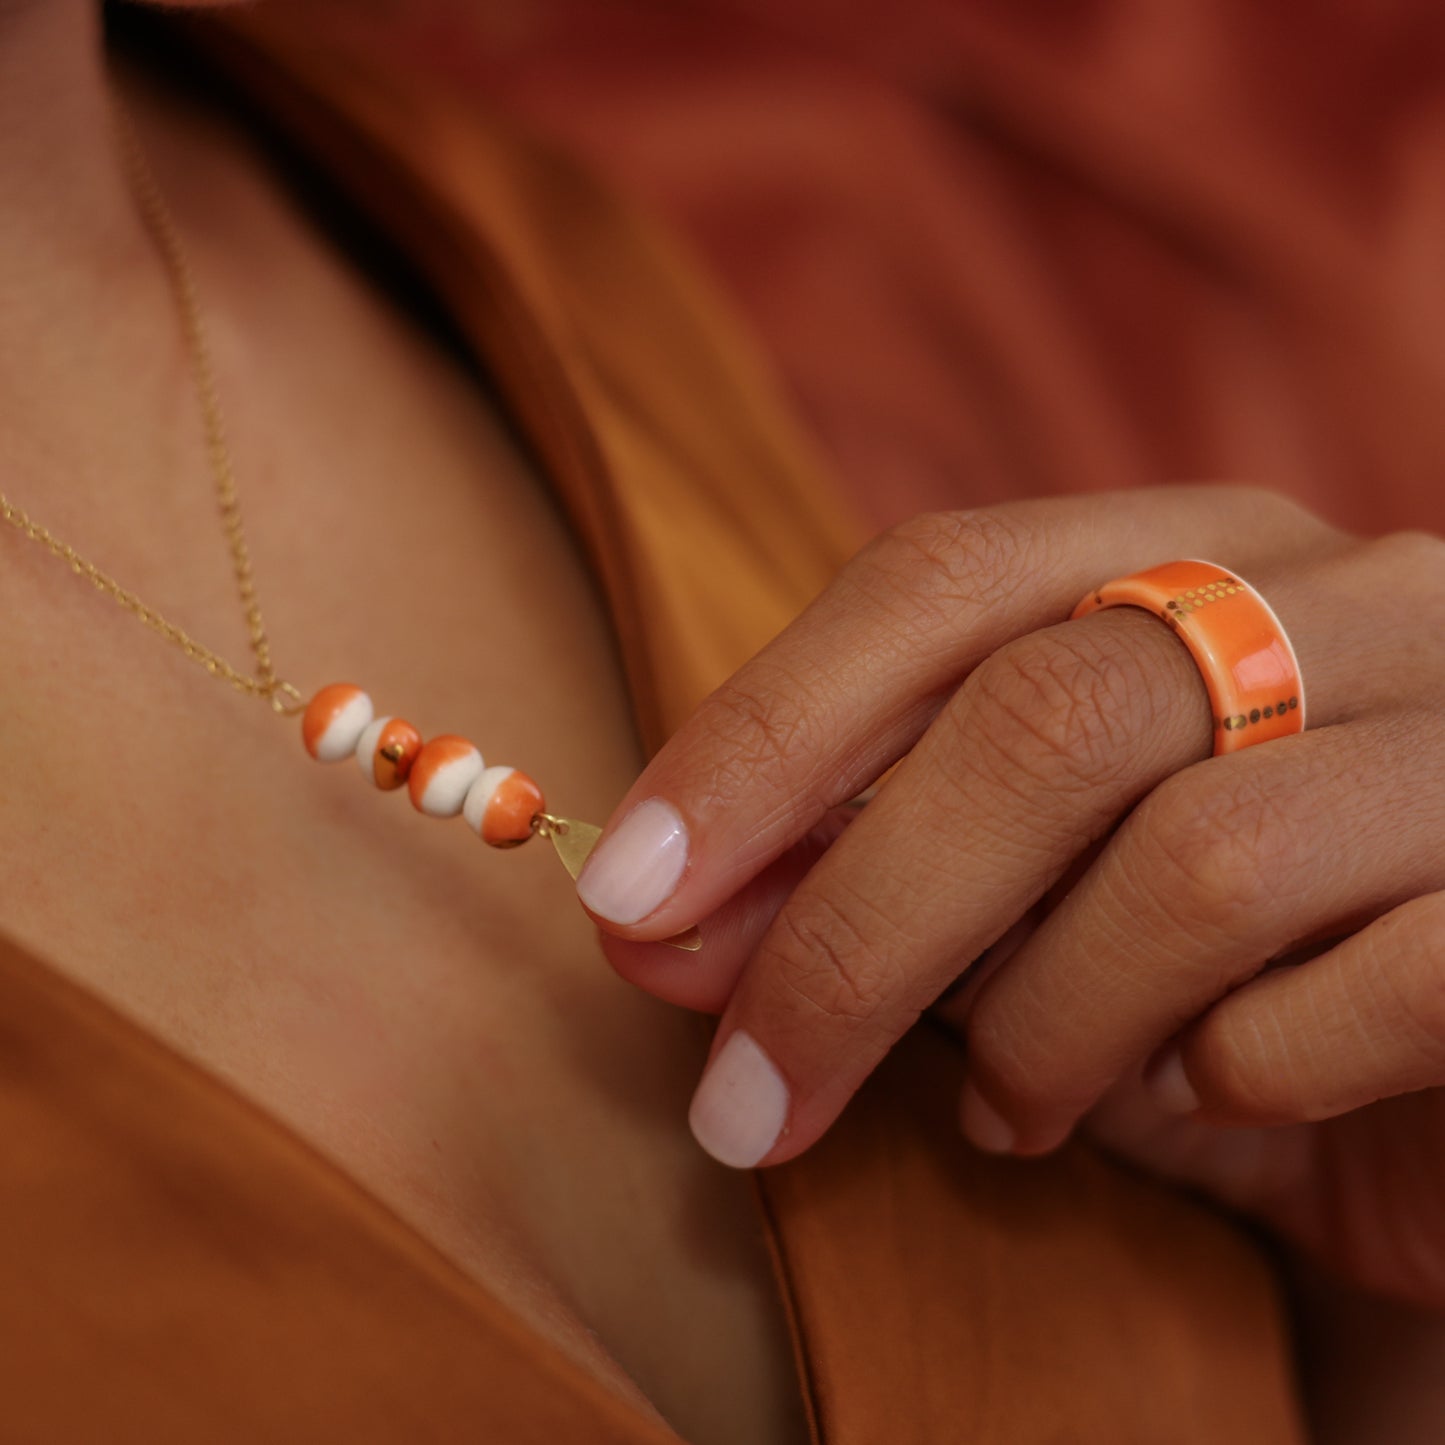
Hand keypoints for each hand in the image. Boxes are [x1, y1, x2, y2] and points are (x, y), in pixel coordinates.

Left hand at [575, 486, 1444, 1307]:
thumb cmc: (1213, 967)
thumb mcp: (1015, 915)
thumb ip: (858, 888)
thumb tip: (650, 927)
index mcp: (1196, 549)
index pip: (938, 581)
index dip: (763, 733)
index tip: (628, 894)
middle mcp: (1354, 597)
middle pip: (1043, 716)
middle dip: (856, 928)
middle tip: (748, 1101)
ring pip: (1194, 859)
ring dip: (1043, 1024)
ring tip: (1009, 1108)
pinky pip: (1370, 987)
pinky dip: (1235, 1074)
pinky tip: (1207, 1099)